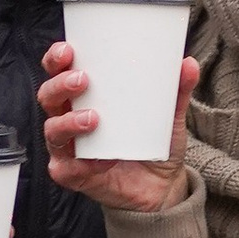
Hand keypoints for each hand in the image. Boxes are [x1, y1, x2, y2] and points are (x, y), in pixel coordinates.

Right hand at [39, 42, 198, 213]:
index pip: (59, 72)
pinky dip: (77, 162)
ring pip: (53, 130)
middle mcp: (70, 119)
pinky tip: (95, 160)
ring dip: (68, 122)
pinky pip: (66, 167)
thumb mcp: (168, 116)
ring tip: (93, 119)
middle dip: (59, 85)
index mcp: (84, 97)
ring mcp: (70, 148)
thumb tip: (189, 64)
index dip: (56, 60)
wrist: (161, 187)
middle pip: (49, 96)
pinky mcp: (75, 174)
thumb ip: (176, 91)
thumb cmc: (154, 143)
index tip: (68, 50)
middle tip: (82, 80)